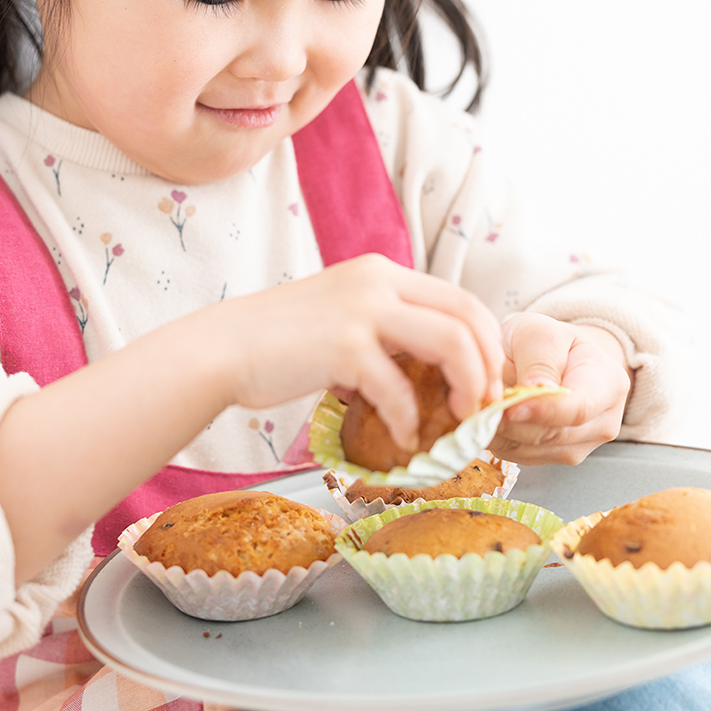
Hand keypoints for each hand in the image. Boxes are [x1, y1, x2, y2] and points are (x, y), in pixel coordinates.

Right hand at [210, 254, 503, 451]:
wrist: (222, 348)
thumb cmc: (277, 341)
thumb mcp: (339, 316)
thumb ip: (381, 331)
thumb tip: (419, 374)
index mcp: (381, 273)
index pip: (461, 298)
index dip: (486, 341)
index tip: (487, 380)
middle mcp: (378, 282)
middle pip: (467, 316)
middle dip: (488, 366)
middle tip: (486, 406)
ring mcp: (362, 312)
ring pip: (450, 343)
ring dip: (467, 387)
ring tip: (459, 421)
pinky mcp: (343, 349)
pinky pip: (399, 390)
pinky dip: (409, 420)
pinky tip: (402, 437)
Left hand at [488, 313, 630, 464]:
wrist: (550, 356)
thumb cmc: (546, 341)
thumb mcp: (541, 334)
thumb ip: (539, 361)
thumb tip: (533, 391)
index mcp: (608, 384)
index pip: (578, 409)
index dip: (542, 412)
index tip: (510, 406)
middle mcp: (601, 422)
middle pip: (552, 434)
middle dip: (512, 420)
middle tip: (482, 400)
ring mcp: (579, 445)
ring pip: (532, 449)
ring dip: (501, 429)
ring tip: (483, 401)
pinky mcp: (551, 457)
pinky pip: (519, 455)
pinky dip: (498, 437)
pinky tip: (488, 415)